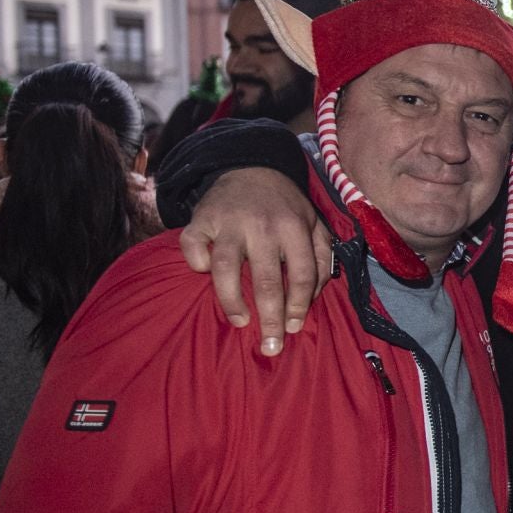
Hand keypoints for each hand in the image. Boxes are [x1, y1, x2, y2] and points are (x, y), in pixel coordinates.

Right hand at [179, 168, 329, 355]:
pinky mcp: (200, 218)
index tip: (294, 327)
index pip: (300, 274)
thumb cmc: (285, 205)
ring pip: (225, 268)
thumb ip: (320, 256)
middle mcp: (262, 225)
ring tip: (240, 321)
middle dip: (270, 318)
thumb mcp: (314, 223)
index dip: (299, 304)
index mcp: (294, 227)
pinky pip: (192, 246)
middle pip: (266, 279)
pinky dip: (196, 262)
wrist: (251, 166)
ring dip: (232, 300)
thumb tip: (312, 296)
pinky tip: (203, 274)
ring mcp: (229, 222)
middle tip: (271, 346)